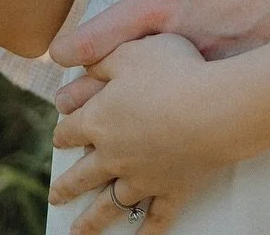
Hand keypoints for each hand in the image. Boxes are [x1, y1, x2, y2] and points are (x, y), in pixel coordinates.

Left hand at [49, 35, 231, 231]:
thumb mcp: (130, 52)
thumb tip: (79, 67)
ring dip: (92, 221)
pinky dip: (146, 232)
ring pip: (110, 204)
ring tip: (77, 232)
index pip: (70, 130)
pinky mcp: (171, 191)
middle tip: (56, 197)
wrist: (213, 110)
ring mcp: (142, 178)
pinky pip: (156, 219)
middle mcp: (113, 155)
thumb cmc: (172, 73)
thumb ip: (101, 60)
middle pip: (82, 176)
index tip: (59, 138)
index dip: (62, 133)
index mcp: (99, 120)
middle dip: (67, 187)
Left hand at [51, 0, 269, 110]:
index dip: (71, 51)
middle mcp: (178, 45)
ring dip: (129, 115)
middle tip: (68, 109)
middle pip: (118, 85)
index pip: (99, 39)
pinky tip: (173, 123)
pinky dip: (178, 118)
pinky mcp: (239, 82)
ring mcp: (208, 70)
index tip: (59, 58)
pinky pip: (197, 108)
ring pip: (155, 104)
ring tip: (108, 126)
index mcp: (161, 4)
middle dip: (90, 98)